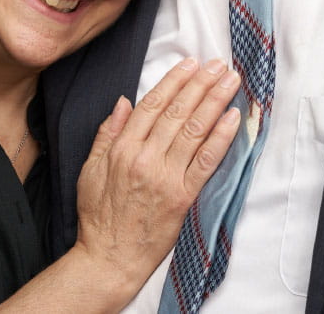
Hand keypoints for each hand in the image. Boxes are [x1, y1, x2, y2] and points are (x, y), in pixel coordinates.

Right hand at [74, 58, 240, 300]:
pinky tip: (233, 118)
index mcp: (123, 148)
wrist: (109, 259)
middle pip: (178, 112)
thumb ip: (107, 133)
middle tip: (217, 64)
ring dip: (215, 101)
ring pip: (195, 130)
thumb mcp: (90, 169)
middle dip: (200, 84)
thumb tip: (123, 102)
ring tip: (230, 81)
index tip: (190, 64)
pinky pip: (207, 161)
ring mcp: (166, 177)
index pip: (153, 105)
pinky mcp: (183, 197)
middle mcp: (146, 158)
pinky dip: (222, 137)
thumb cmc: (99, 215)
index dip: (174, 81)